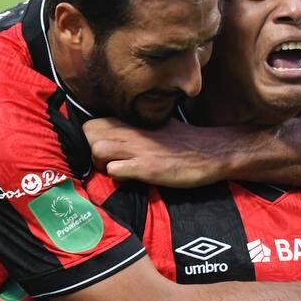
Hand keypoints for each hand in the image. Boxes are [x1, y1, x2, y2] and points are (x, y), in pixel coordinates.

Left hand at [85, 118, 229, 187]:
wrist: (211, 152)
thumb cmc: (184, 142)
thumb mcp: (156, 128)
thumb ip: (134, 130)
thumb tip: (116, 136)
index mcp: (133, 122)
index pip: (93, 122)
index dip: (92, 139)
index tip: (102, 151)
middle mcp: (132, 132)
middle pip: (88, 132)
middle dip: (90, 150)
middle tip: (105, 162)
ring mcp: (138, 149)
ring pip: (96, 149)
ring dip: (100, 164)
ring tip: (117, 171)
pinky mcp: (146, 168)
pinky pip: (114, 170)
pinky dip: (116, 177)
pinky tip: (130, 178)